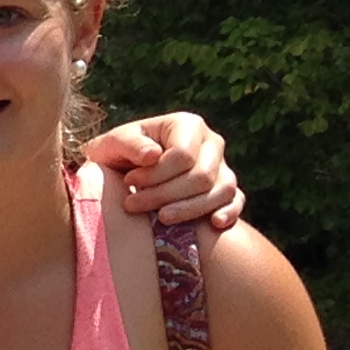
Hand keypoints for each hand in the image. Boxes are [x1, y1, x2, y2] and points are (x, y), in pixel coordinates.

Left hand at [88, 112, 243, 231]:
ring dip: (190, 209)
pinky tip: (214, 224)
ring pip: (221, 191)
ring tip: (160, 219)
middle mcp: (211, 144)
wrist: (122, 174)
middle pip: (201, 176)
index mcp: (188, 125)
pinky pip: (236, 201)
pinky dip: (229, 212)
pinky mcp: (226, 190)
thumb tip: (153, 155)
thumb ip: (128, 145)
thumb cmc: (117, 155)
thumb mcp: (112, 144)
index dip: (155, 174)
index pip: (183, 155)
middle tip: (133, 205)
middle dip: (166, 194)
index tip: (128, 181)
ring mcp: (222, 167)